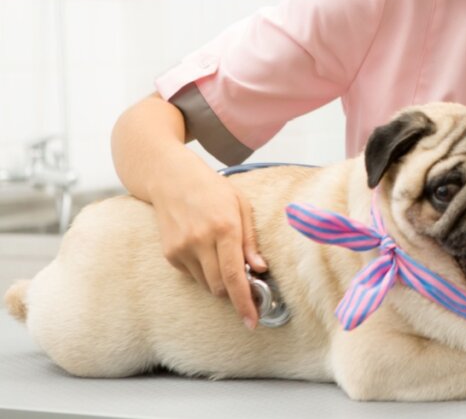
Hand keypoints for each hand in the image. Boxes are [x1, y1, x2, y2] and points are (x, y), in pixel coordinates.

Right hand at [151, 174, 266, 328]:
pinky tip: (205, 249)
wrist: (171, 179)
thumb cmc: (213, 190)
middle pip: (219, 287)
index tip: (252, 320)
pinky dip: (204, 271)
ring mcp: (181, 249)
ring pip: (205, 284)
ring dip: (219, 281)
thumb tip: (261, 269)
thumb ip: (250, 241)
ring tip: (224, 257)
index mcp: (224, 228)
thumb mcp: (242, 206)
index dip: (244, 301)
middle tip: (248, 287)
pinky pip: (192, 275)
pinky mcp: (169, 254)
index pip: (234, 275)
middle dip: (235, 293)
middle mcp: (200, 241)